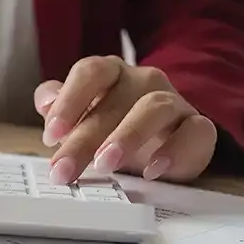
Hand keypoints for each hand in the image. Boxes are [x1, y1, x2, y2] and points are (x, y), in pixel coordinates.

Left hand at [36, 57, 217, 184]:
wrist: (161, 148)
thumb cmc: (112, 129)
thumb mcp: (79, 120)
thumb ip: (59, 108)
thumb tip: (45, 102)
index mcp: (111, 74)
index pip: (91, 71)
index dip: (70, 100)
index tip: (51, 134)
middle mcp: (143, 81)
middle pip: (114, 100)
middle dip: (84, 138)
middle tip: (64, 170)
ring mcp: (174, 101)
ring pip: (155, 107)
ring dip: (127, 136)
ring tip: (104, 165)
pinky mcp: (198, 127)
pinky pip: (195, 131)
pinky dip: (174, 151)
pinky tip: (152, 171)